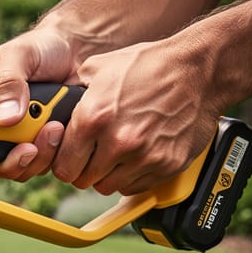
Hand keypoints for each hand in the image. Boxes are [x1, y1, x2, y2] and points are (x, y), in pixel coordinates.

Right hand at [0, 28, 77, 183]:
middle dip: (12, 160)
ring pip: (17, 168)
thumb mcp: (18, 55)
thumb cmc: (38, 48)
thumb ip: (9, 82)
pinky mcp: (37, 145)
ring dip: (38, 156)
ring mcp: (13, 139)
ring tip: (53, 128)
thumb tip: (5, 118)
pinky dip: (53, 153)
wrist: (74, 52)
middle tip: (30, 147)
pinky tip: (61, 129)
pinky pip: (40, 164)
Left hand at [53, 39, 221, 194]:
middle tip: (91, 156)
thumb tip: (52, 109)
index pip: (63, 167)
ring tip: (114, 154)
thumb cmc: (149, 65)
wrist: (199, 69)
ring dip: (107, 175)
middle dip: (83, 170)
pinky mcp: (167, 165)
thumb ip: (71, 94)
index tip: (69, 158)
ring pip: (108, 187)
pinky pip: (136, 186)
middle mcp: (118, 141)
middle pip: (83, 181)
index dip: (63, 163)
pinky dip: (132, 177)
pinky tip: (135, 156)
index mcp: (94, 119)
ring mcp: (145, 156)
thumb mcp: (98, 68)